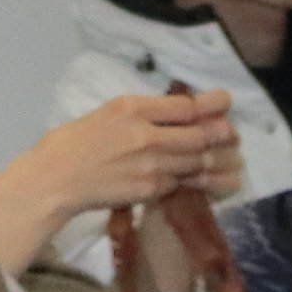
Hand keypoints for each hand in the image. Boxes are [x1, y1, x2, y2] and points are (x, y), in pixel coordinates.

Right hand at [22, 89, 239, 215]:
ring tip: (232, 160)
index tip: (226, 102)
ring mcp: (151, 164)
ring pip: (196, 161)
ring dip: (216, 161)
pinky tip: (209, 181)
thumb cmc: (77, 141)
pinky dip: (196, 181)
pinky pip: (182, 183)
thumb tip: (176, 114)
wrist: (57, 178)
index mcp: (132, 108)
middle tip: (234, 135)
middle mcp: (146, 134)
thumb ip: (142, 113)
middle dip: (221, 134)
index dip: (210, 105)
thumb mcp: (108, 113)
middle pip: (197, 135)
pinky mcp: (151, 189)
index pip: (184, 106)